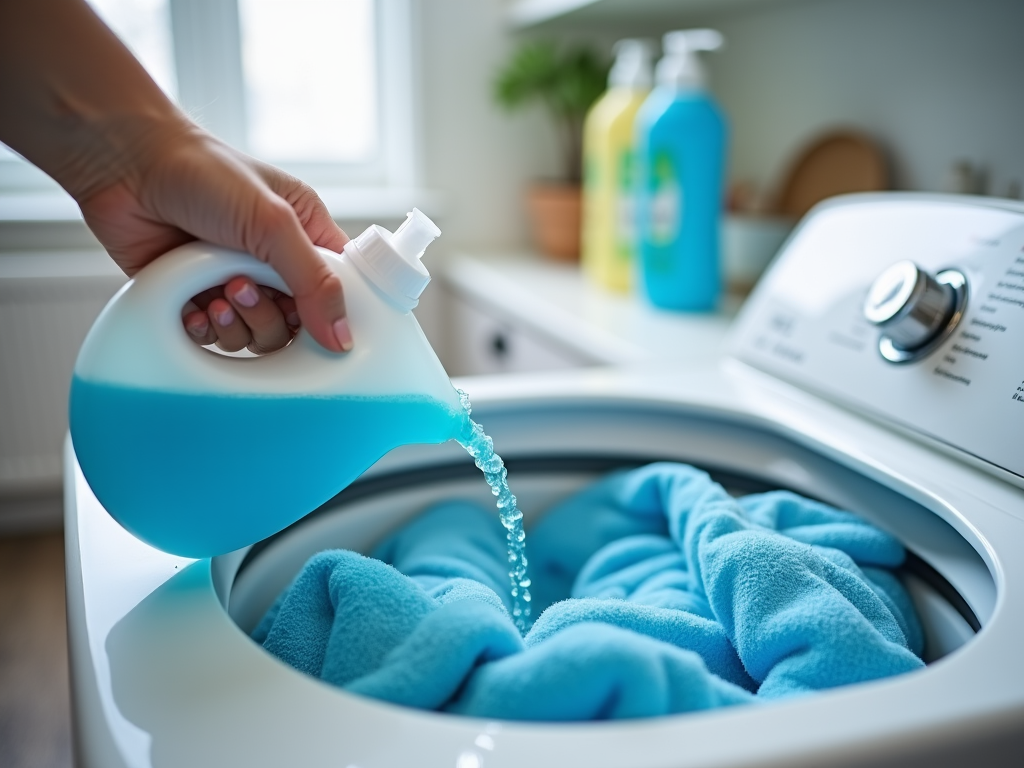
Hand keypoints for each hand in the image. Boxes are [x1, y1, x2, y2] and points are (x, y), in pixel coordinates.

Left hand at [77, 124, 353, 353]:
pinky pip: (215, 338)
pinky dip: (207, 329)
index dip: (333, 311)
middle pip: (296, 323)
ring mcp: (233, 280)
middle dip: (270, 316)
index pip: (338, 288)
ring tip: (217, 292)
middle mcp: (272, 261)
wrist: (124, 165)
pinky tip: (195, 304)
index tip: (321, 323)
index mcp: (304, 232)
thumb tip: (343, 336)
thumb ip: (314, 281)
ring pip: (257, 336)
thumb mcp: (273, 222)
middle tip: (242, 287)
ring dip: (238, 324)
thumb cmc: (202, 172)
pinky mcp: (195, 295)